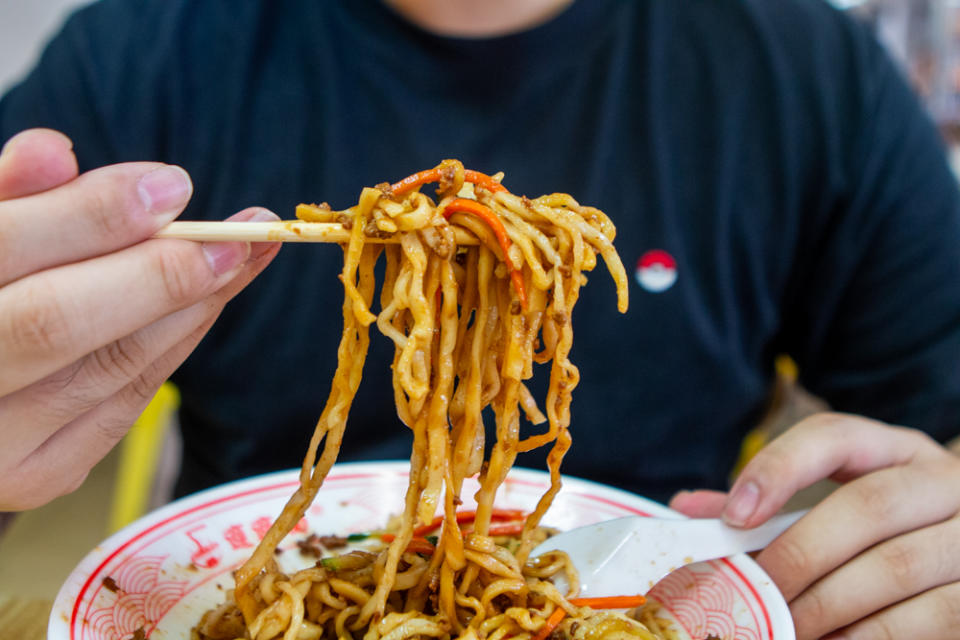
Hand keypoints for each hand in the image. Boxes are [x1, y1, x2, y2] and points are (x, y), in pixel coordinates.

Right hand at [0, 129, 280, 509]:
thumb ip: (11, 199)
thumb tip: (53, 151)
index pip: (4, 251)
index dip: (91, 217)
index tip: (172, 185)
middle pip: (57, 323)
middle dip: (159, 272)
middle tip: (241, 235)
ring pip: (108, 366)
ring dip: (191, 305)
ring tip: (248, 256)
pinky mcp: (41, 475)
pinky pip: (127, 402)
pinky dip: (174, 345)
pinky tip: (209, 302)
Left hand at [670, 413, 959, 639]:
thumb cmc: (885, 532)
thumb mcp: (835, 504)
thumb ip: (768, 507)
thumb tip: (688, 511)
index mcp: (894, 449)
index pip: (832, 437)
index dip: (779, 469)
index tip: (735, 516)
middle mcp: (943, 481)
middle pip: (865, 507)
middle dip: (799, 555)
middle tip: (754, 593)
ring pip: (896, 565)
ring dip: (828, 605)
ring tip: (784, 627)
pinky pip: (929, 618)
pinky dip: (871, 636)